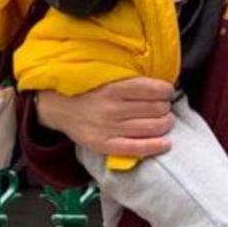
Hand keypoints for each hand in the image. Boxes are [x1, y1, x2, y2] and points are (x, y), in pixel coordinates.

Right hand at [34, 78, 174, 158]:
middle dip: (166, 107)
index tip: (167, 91)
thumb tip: (162, 86)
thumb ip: (131, 82)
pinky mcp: (105, 145)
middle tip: (164, 107)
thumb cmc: (90, 92)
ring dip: (165, 123)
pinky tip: (166, 143)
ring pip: (151, 127)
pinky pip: (137, 148)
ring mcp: (109, 128)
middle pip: (156, 109)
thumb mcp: (108, 79)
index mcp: (114, 88)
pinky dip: (156, 146)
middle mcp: (112, 108)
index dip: (166, 90)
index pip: (152, 89)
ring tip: (165, 121)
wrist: (60, 109)